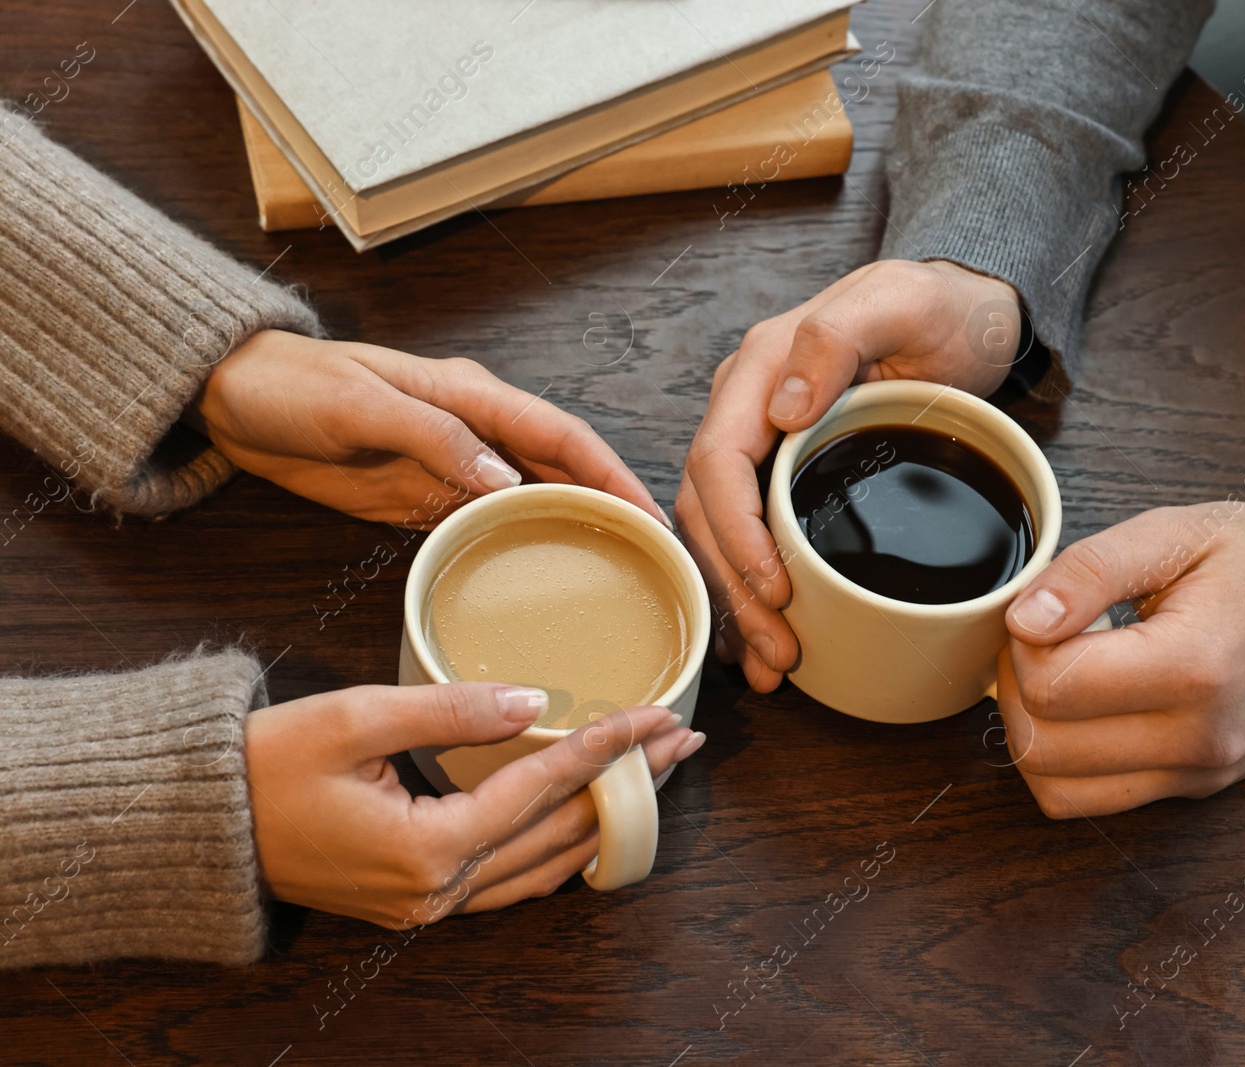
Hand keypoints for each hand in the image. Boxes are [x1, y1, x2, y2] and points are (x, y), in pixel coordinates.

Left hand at [188, 330, 665, 526]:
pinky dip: (524, 543)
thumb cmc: (290, 386)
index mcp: (470, 394)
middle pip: (562, 468)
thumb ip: (433, 436)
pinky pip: (489, 522)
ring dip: (576, 528)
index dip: (611, 473)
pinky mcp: (424, 496)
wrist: (231, 398)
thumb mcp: (359, 404)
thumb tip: (505, 478)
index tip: (649, 514)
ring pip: (533, 497)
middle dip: (612, 505)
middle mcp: (475, 428)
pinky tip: (545, 573)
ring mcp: (452, 464)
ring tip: (618, 571)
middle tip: (655, 556)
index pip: (562, 434)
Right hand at [245, 683, 704, 923]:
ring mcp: (429, 903)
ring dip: (605, 816)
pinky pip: (512, 881)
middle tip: (683, 738)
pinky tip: (590, 820)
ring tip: (655, 772)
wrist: (199, 826)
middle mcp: (439, 890)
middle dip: (629, 783)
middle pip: (562, 831)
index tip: (655, 713)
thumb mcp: (355, 719)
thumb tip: (535, 702)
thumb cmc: (264, 767)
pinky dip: (560, 848)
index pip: (543, 786)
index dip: (606, 745)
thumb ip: (451, 711)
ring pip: (546, 865)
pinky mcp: (418, 898)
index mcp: (429, 848)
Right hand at [675, 259, 1022, 689]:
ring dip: (739, 603)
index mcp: (758, 370)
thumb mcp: (898, 303)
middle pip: (709, 511)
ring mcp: (762, 443)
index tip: (776, 588)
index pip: (717, 461)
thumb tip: (782, 409)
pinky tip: (764, 638)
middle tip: (778, 651)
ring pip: (720, 534)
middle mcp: (747, 410)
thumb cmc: (935, 307)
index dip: (736, 532)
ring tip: (771, 665)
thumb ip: (835, 339)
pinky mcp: (783, 473)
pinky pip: (749, 536)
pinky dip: (753, 592)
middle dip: (735, 588)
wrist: (961, 313)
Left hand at [996, 503, 1244, 818]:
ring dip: (1032, 732)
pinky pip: (1090, 801)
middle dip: (1017, 687)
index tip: (1044, 610)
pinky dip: (1063, 763)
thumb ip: (1092, 570)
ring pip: (1056, 788)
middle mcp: (1200, 738)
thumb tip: (1024, 619)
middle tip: (1041, 640)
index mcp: (1196, 666)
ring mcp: (1198, 774)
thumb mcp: (1179, 532)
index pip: (1052, 686)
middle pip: (1043, 747)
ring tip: (1061, 674)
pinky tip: (1082, 709)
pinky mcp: (1193, 789)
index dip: (1022, 642)